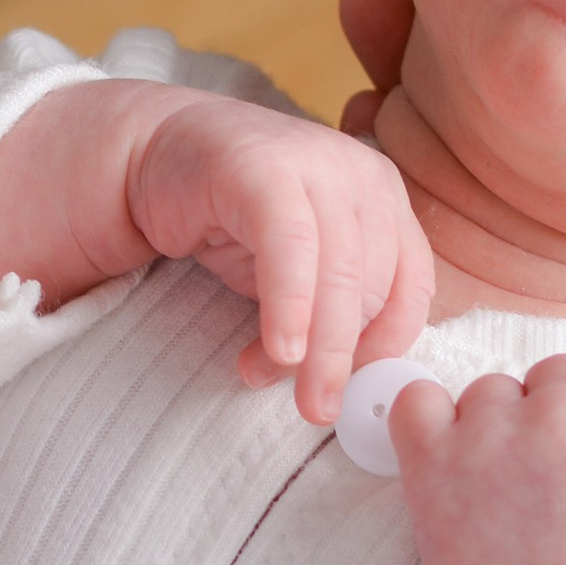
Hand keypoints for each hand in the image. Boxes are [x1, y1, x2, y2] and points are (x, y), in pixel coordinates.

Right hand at [0, 74, 431, 424]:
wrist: (155, 155)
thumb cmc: (232, 223)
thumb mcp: (297, 274)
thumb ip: (330, 312)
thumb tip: (346, 385)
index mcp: (383, 199)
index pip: (410, 287)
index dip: (385, 347)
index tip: (350, 389)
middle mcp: (362, 174)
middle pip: (371, 287)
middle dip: (340, 358)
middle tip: (312, 409)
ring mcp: (317, 163)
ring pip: (337, 275)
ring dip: (310, 345)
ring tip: (268, 376)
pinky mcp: (265, 169)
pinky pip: (292, 248)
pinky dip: (289, 306)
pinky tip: (276, 349)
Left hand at [392, 347, 565, 564]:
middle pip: (561, 372)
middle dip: (559, 417)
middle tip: (553, 483)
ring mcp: (497, 428)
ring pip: (494, 388)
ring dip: (497, 427)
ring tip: (506, 497)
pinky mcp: (435, 454)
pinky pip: (415, 398)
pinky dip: (424, 422)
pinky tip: (446, 462)